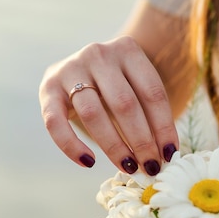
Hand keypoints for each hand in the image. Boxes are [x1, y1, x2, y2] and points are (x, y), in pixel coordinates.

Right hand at [39, 35, 179, 175]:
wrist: (78, 68)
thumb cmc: (115, 85)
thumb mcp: (134, 87)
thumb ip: (148, 113)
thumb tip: (165, 156)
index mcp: (127, 50)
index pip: (152, 92)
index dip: (164, 126)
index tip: (170, 155)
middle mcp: (98, 54)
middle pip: (124, 104)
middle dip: (141, 141)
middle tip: (150, 167)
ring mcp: (70, 69)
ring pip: (94, 113)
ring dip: (114, 146)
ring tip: (128, 167)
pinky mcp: (47, 88)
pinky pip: (56, 123)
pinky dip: (71, 146)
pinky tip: (89, 162)